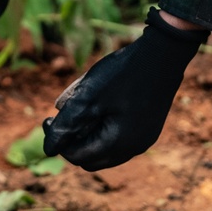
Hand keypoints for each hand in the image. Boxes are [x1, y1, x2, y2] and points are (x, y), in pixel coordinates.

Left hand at [42, 7, 205, 169]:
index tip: (48, 119)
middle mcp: (133, 148)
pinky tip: (95, 103)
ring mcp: (143, 138)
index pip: (78, 157)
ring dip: (86, 133)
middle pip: (91, 157)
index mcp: (119, 144)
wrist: (163, 53)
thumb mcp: (89, 96)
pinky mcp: (147, 126)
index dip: (58, 142)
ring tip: (77, 106)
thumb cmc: (124, 74)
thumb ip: (67, 124)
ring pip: (105, 148)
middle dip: (72, 140)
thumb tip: (49, 149)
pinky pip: (118, 136)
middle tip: (61, 117)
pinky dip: (102, 126)